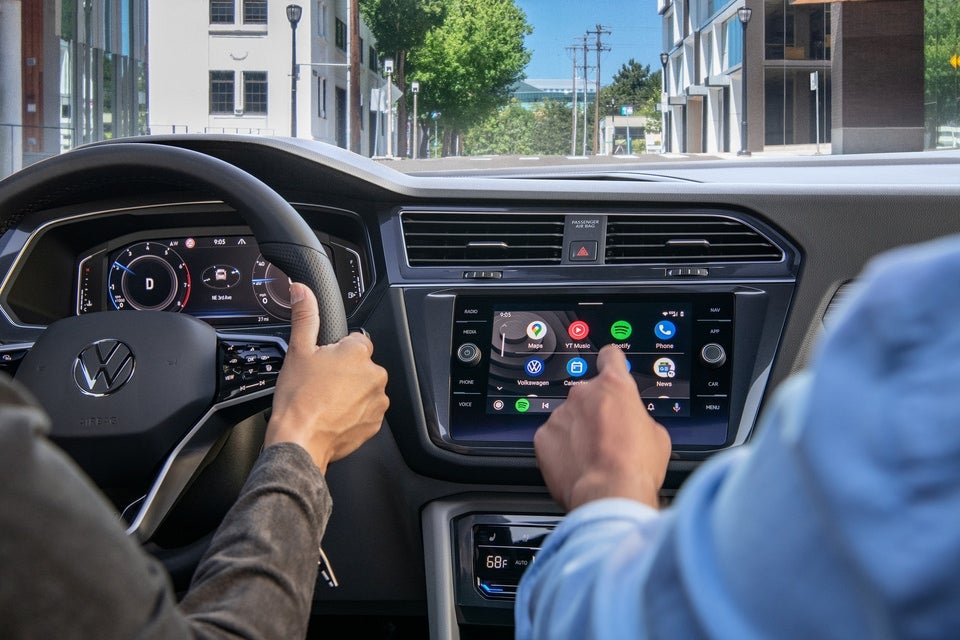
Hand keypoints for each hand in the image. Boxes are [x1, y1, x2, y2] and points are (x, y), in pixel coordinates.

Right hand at [265, 283, 388, 472]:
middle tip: (320, 384)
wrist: (299, 441)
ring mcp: (378, 401)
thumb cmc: (298, 399)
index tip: (323, 363)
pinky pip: (366, 411)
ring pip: (364, 389)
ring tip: (325, 401)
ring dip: (350, 392)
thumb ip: (305, 316)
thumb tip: (302, 291)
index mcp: (358, 353)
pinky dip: (353, 413)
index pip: (355, 341)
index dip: (336, 351)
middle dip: (344, 372)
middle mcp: (374, 375)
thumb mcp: (298, 350)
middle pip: (361, 366)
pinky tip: (333, 416)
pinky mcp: (375, 423)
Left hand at [533, 345, 670, 510]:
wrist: (609, 495)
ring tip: (592, 457)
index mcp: (615, 387)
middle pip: (588, 394)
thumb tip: (634, 424)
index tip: (609, 363)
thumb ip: (639, 417)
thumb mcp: (657, 435)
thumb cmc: (636, 467)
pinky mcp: (543, 436)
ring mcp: (560, 414)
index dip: (611, 361)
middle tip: (607, 437)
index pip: (610, 357)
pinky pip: (552, 437)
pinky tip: (576, 464)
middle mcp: (583, 394)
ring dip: (577, 431)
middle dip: (595, 411)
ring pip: (569, 418)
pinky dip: (560, 448)